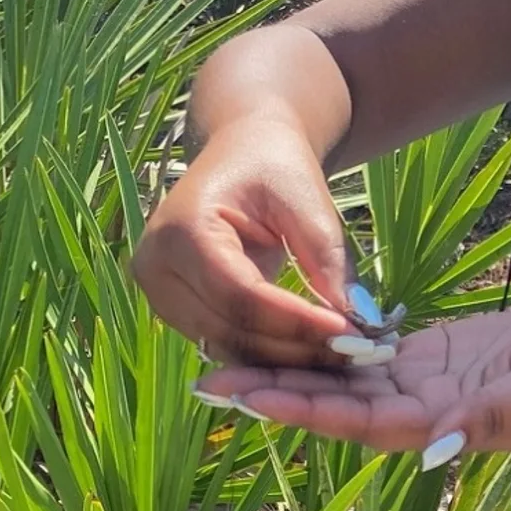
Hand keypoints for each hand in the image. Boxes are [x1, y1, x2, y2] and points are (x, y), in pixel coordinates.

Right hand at [130, 112, 355, 367]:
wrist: (242, 151)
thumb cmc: (274, 166)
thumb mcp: (307, 199)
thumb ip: (326, 257)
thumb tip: (355, 320)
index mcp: (182, 229)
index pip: (240, 294)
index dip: (295, 321)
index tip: (349, 332)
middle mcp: (156, 267)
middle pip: (228, 329)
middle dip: (294, 347)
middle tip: (354, 352)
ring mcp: (158, 294)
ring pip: (225, 345)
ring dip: (283, 358)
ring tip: (339, 354)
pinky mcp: (173, 310)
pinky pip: (223, 342)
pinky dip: (268, 352)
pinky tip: (311, 350)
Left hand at [194, 307, 510, 467]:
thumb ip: (493, 416)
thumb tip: (439, 447)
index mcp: (442, 423)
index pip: (357, 421)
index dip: (303, 408)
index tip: (250, 397)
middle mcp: (420, 412)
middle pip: (334, 405)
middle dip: (273, 391)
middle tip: (205, 380)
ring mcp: (423, 386)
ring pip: (342, 381)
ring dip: (288, 370)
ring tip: (227, 353)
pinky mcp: (431, 359)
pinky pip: (368, 357)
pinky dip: (327, 347)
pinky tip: (287, 331)